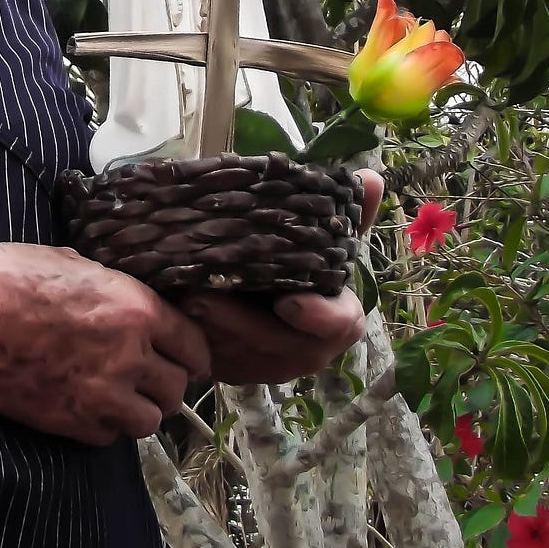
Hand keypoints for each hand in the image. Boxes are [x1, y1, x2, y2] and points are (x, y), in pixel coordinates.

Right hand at [0, 244, 211, 445]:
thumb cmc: (5, 278)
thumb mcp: (70, 261)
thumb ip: (111, 288)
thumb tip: (124, 298)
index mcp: (136, 310)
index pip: (194, 345)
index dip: (189, 349)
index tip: (182, 353)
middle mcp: (129, 357)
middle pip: (177, 387)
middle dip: (164, 379)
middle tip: (145, 371)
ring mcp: (102, 396)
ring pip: (151, 419)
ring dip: (139, 407)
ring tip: (119, 392)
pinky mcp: (74, 423)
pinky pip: (111, 436)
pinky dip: (105, 423)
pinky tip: (87, 402)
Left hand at [177, 169, 384, 384]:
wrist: (261, 299)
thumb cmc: (294, 264)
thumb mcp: (318, 240)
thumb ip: (345, 214)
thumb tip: (372, 176)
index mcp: (337, 317)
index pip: (341, 324)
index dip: (319, 318)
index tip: (288, 302)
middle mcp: (307, 349)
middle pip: (279, 346)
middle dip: (241, 324)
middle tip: (204, 296)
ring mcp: (270, 365)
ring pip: (242, 357)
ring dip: (211, 330)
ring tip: (182, 299)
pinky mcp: (235, 371)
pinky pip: (217, 363)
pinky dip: (197, 340)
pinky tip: (176, 316)